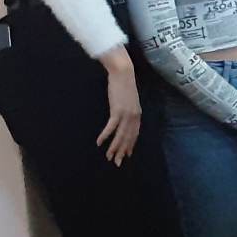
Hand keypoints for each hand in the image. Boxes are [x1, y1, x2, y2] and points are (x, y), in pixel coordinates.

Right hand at [97, 49, 141, 165]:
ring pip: (121, 135)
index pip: (135, 134)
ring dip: (114, 147)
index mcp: (138, 115)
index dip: (130, 145)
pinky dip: (105, 135)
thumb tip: (122, 117)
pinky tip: (99, 143)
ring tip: (109, 157)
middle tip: (117, 163)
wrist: (124, 73)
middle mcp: (134, 116)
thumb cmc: (124, 86)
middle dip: (122, 151)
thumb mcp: (129, 101)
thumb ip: (128, 110)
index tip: (127, 155)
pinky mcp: (117, 110)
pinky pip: (111, 127)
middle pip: (128, 138)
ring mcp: (126, 114)